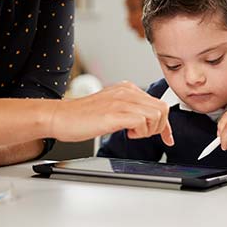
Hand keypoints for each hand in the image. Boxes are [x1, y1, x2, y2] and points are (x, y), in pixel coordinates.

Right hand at [50, 81, 173, 145]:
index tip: (167, 138)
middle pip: (162, 109)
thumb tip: (146, 122)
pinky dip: (139, 132)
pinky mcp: (115, 113)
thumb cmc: (81, 116)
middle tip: (142, 134)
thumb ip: (129, 110)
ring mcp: (121, 101)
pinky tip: (126, 133)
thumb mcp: (111, 107)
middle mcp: (127, 91)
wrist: (59, 116)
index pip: (158, 104)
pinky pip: (142, 121)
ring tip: (132, 133)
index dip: (166, 125)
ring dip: (148, 130)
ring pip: (156, 114)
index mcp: (127, 89)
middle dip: (159, 128)